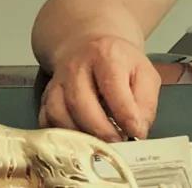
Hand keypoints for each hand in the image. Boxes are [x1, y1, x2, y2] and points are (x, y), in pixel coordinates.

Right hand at [38, 35, 160, 141]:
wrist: (91, 48)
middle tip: (117, 142)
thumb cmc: (119, 64)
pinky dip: (62, 136)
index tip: (135, 132)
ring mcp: (58, 81)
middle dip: (101, 130)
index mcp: (106, 55)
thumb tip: (138, 130)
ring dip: (81, 136)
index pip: (113, 87)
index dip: (125, 115)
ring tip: (100, 143)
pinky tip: (80, 139)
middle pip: (81, 103)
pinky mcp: (46, 97)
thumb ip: (145, 101)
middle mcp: (76, 66)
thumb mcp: (144, 73)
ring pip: (60, 115)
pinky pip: (47, 122)